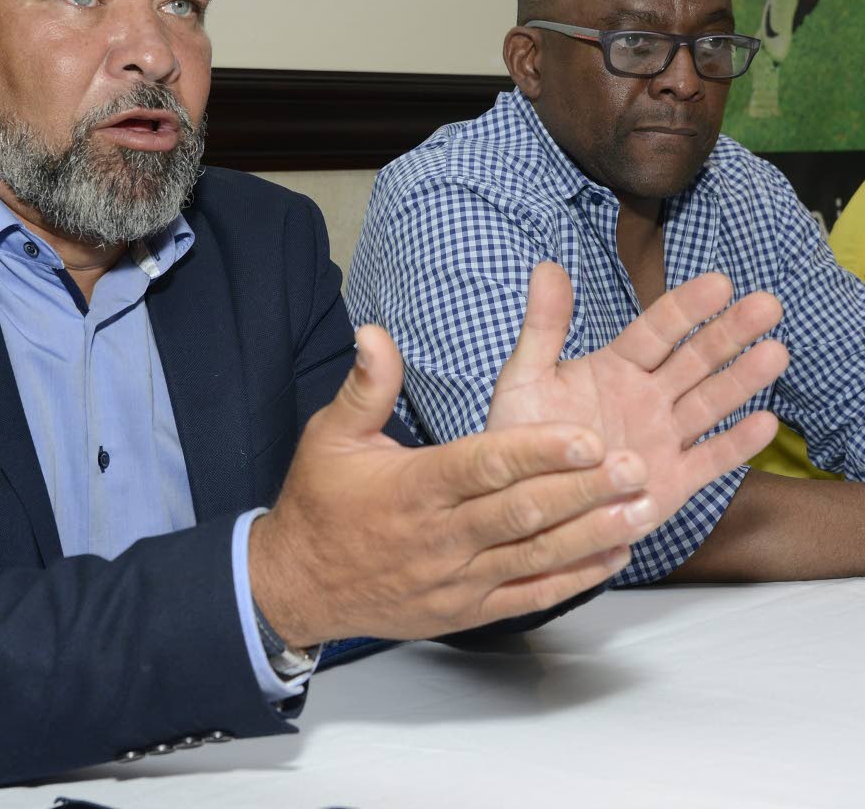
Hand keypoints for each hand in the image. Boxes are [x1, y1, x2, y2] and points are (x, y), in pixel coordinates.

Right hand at [250, 326, 661, 647]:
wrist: (299, 584)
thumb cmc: (320, 504)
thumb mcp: (329, 436)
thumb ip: (365, 387)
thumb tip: (373, 333)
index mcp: (413, 488)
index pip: (484, 466)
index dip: (537, 452)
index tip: (586, 435)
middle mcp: (440, 536)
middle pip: (522, 512)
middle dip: (583, 489)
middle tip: (634, 466)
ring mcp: (457, 579)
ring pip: (535, 556)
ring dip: (593, 533)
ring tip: (643, 509)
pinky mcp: (467, 610)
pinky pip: (529, 595)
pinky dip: (574, 578)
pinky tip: (613, 555)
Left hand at [487, 262, 789, 522]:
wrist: (522, 501)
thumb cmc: (521, 434)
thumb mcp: (524, 377)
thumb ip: (543, 326)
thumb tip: (546, 265)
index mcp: (615, 368)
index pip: (657, 330)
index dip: (687, 308)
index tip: (720, 282)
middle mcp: (647, 398)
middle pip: (695, 360)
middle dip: (730, 333)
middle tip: (767, 304)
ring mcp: (663, 439)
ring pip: (710, 403)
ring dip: (742, 379)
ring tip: (776, 352)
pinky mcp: (671, 482)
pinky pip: (709, 461)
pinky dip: (737, 445)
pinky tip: (764, 421)